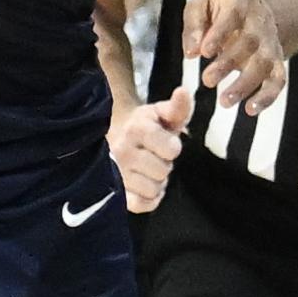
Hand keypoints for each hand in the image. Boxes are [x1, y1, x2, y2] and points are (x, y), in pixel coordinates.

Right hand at [109, 90, 191, 213]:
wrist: (114, 136)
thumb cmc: (147, 127)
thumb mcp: (163, 114)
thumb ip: (178, 107)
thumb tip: (183, 92)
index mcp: (136, 129)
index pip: (170, 149)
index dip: (173, 147)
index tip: (165, 142)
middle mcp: (122, 151)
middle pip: (162, 171)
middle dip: (163, 165)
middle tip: (154, 157)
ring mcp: (116, 173)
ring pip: (152, 189)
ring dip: (156, 182)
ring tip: (147, 170)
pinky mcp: (116, 193)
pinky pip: (141, 205)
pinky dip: (149, 199)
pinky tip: (145, 186)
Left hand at [178, 0, 290, 113]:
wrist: (260, 4)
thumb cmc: (225, 4)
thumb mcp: (203, 2)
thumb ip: (194, 24)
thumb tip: (191, 51)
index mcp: (240, 2)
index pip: (232, 16)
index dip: (220, 34)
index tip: (205, 51)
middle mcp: (259, 23)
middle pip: (249, 43)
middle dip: (228, 64)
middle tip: (207, 79)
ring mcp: (270, 43)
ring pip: (265, 64)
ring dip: (246, 84)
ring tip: (225, 100)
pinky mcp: (276, 62)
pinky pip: (278, 80)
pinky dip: (267, 96)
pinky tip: (250, 109)